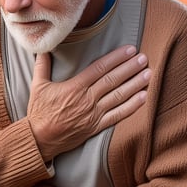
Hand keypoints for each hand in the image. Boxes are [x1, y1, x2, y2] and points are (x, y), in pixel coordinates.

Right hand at [27, 45, 149, 160]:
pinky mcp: (96, 127)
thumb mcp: (37, 85)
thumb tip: (44, 46)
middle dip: (130, 68)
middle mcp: (87, 100)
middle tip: (144, 57)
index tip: (129, 49)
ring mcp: (93, 114)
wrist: (39, 139)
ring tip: (148, 73)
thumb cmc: (38, 112)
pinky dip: (132, 106)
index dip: (116, 58)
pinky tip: (143, 97)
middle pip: (113, 80)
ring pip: (119, 96)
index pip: (99, 68)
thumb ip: (42, 65)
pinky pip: (118, 116)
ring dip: (135, 84)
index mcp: (74, 87)